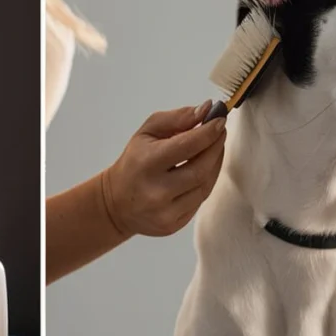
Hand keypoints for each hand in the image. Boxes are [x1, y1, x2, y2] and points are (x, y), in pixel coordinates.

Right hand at [101, 101, 225, 238]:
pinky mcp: (173, 225)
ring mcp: (165, 212)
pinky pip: (199, 200)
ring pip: (204, 186)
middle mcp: (156, 191)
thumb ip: (175, 119)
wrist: (116, 203)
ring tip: (214, 148)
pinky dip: (206, 182)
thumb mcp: (145, 133)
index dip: (208, 132)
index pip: (186, 146)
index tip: (219, 119)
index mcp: (146, 164)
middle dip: (216, 147)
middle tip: (220, 131)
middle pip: (201, 168)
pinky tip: (204, 169)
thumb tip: (206, 110)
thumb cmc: (134, 162)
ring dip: (215, 164)